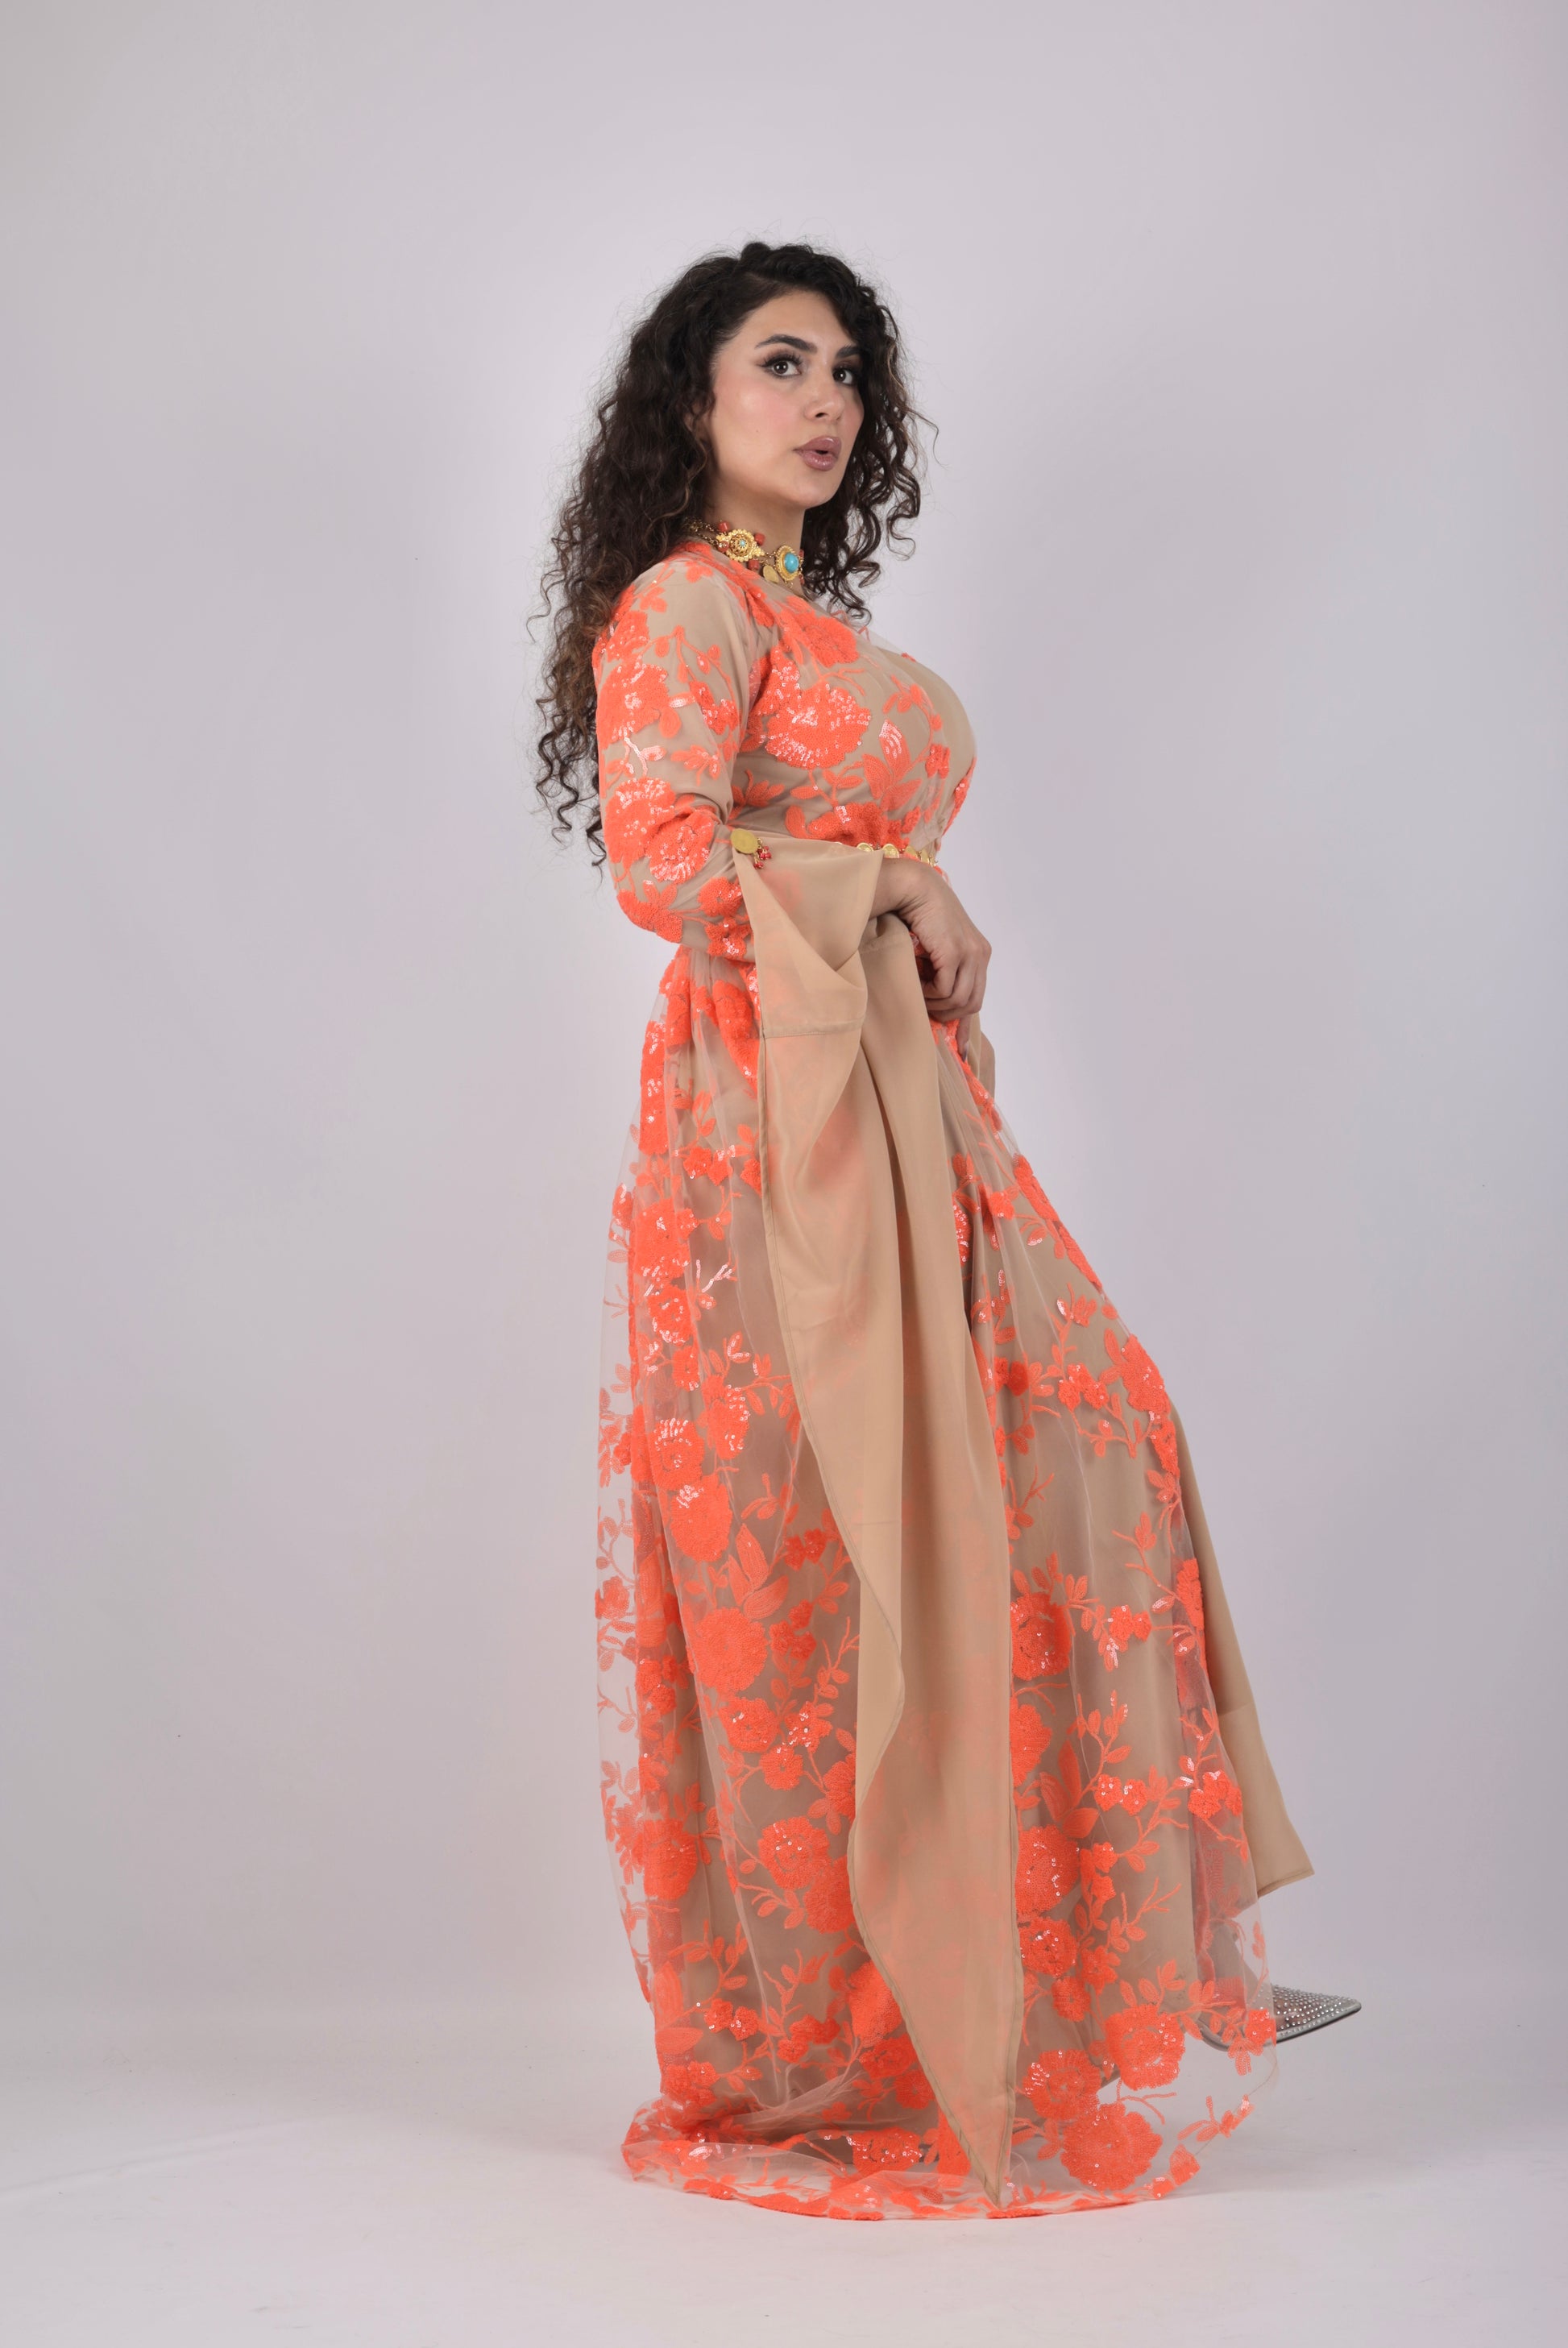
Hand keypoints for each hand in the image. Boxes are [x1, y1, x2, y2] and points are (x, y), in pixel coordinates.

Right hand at [872, 858, 990, 1023]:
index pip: (978, 997)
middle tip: (925, 1006)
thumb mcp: (936, 948)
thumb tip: (936, 1002)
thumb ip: (943, 971)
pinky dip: (929, 993)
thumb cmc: (917, 915)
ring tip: (918, 991)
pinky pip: (945, 989)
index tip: (961, 1052)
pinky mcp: (955, 952)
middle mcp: (980, 954)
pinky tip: (916, 981)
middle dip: (947, 1013)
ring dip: (935, 1003)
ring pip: (958, 1000)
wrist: (913, 888)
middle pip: (971, 1004)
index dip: (968, 1027)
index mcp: (979, 954)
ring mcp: (970, 953)